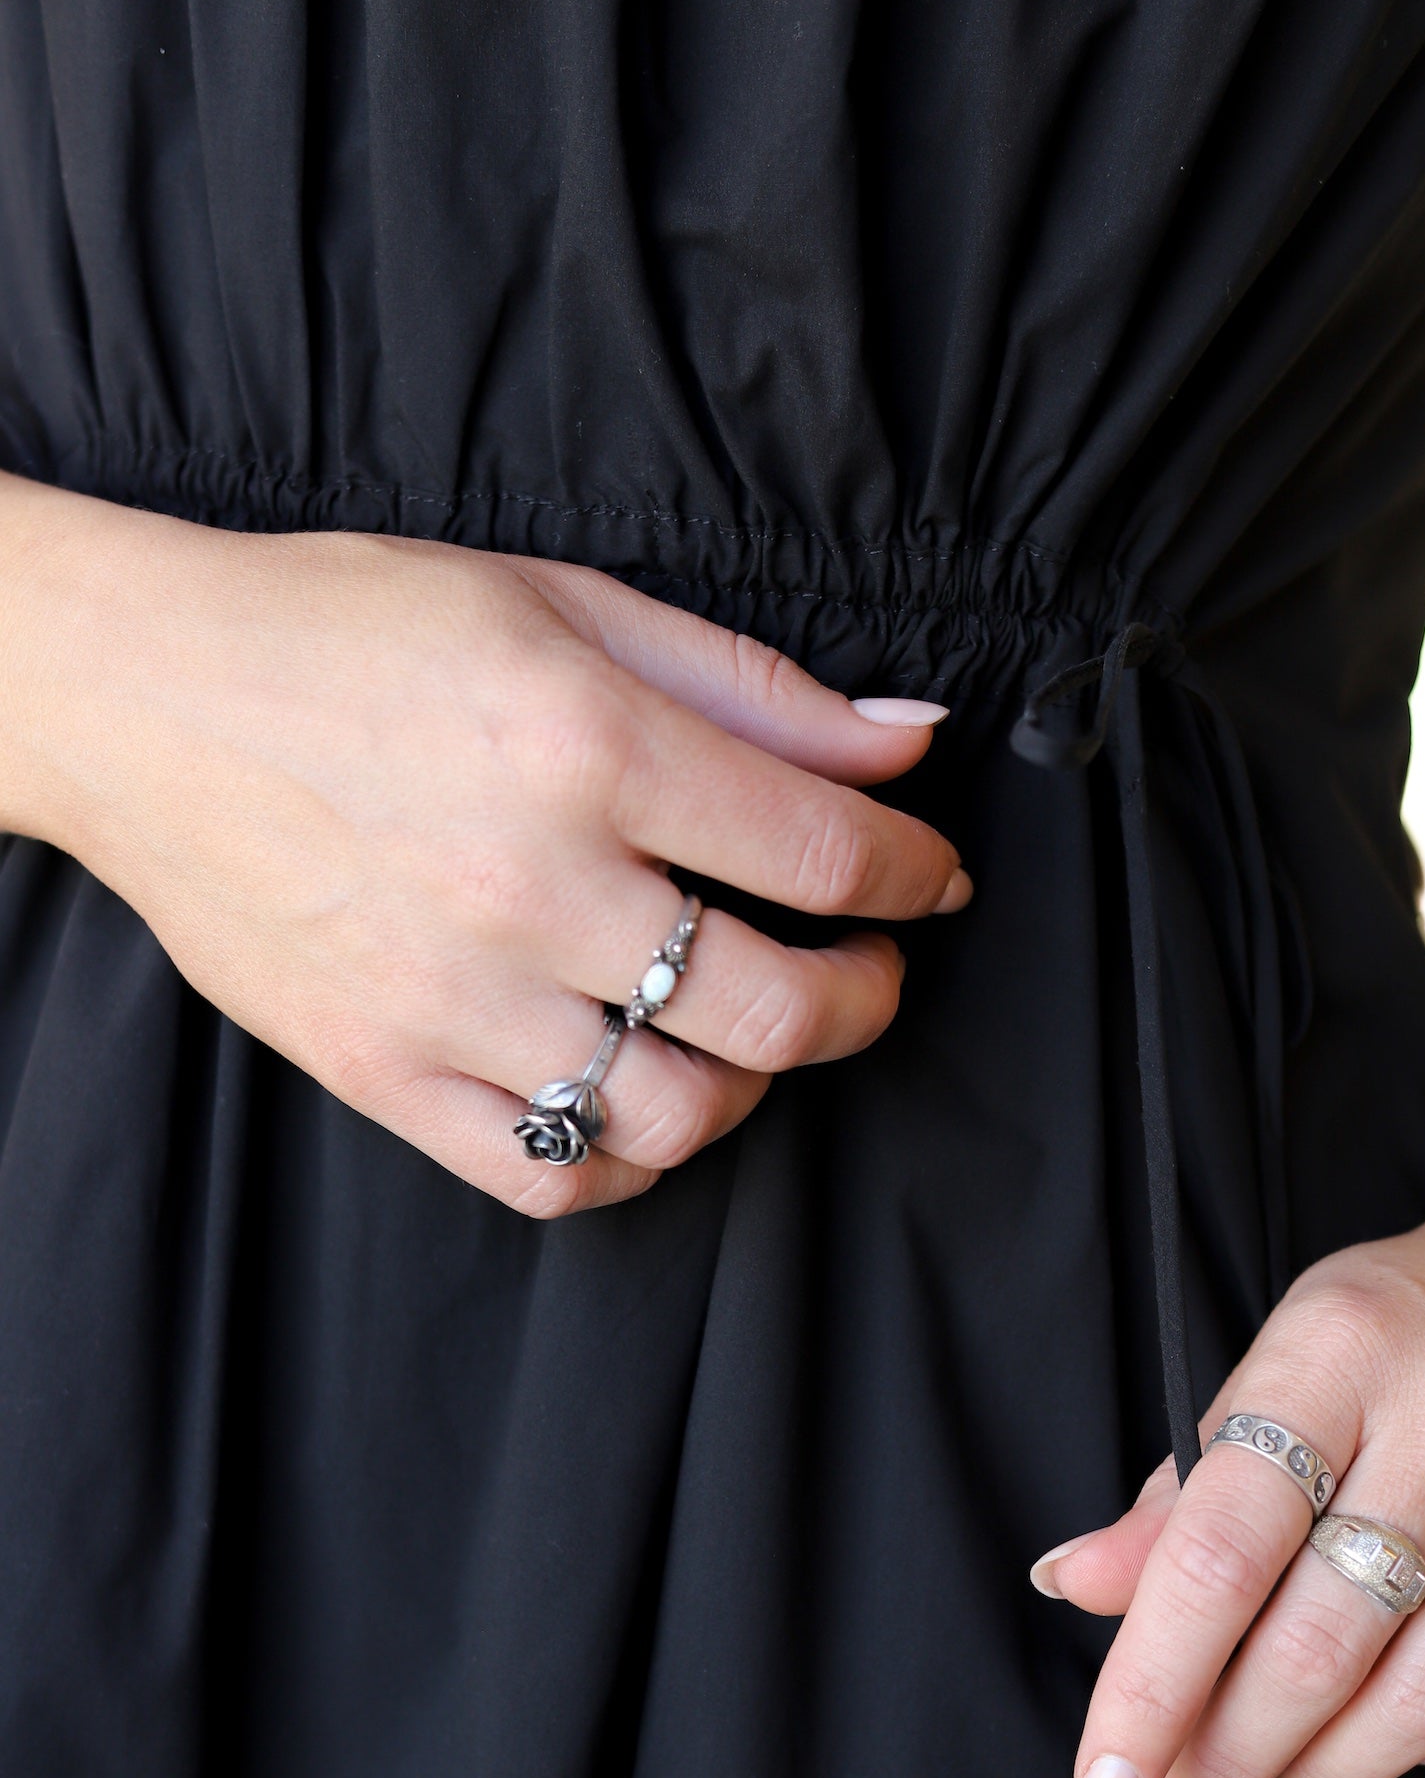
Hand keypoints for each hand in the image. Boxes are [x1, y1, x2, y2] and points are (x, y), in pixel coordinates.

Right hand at [0, 476, 967, 1213]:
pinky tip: (644, 1097)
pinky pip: (552, 1174)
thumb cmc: (347, 631)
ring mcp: (450, 996)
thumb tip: (909, 740)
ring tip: (748, 1033)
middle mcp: (527, 884)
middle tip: (865, 972)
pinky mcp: (381, 1070)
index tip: (929, 879)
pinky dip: (631, 1155)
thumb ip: (750, 684)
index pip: (823, 853)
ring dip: (754, 1087)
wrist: (142, 698)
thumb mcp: (561, 604)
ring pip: (678, 1113)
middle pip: (776, 1010)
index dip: (912, 875)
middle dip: (864, 999)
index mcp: (585, 745)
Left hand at [1035, 1153, 1424, 1777]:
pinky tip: (1414, 1748)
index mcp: (1339, 1350)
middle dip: (1221, 1760)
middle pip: (1314, 1645)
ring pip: (1424, 1699)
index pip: (1218, 1552)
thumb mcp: (1294, 1353)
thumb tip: (1076, 1584)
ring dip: (1327, 1771)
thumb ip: (1191, 1483)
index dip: (1147, 1689)